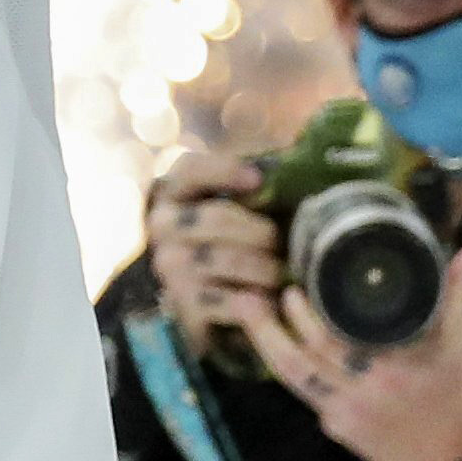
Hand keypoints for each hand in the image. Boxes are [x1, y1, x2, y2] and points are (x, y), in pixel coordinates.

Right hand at [145, 148, 282, 359]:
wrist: (214, 302)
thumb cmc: (238, 240)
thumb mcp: (244, 204)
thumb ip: (263, 180)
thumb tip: (300, 154)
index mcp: (174, 191)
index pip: (190, 169)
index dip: (225, 170)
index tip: (258, 179)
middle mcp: (162, 225)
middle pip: (214, 218)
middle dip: (259, 231)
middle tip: (280, 241)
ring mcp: (169, 267)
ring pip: (220, 259)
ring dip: (261, 267)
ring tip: (281, 273)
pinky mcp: (183, 306)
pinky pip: (223, 300)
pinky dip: (254, 301)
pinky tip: (269, 300)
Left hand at [227, 251, 461, 460]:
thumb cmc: (452, 397)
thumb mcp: (457, 348)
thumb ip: (455, 297)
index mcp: (390, 371)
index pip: (332, 341)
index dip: (304, 317)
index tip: (292, 287)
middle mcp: (360, 394)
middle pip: (298, 359)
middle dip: (267, 325)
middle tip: (254, 293)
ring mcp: (343, 416)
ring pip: (291, 378)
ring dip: (264, 342)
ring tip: (247, 309)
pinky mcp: (336, 430)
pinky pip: (305, 394)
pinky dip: (289, 367)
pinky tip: (272, 342)